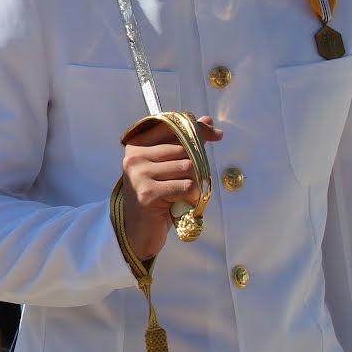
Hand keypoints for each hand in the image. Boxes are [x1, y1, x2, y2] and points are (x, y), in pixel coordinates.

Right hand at [118, 116, 220, 260]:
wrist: (137, 230)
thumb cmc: (155, 196)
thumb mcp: (167, 165)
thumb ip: (185, 142)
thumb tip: (208, 121)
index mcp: (136, 144)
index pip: (172, 126)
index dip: (198, 129)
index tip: (216, 135)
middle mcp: (134, 156)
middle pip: (185, 148)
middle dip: (196, 165)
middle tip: (189, 181)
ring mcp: (139, 175)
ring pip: (188, 167)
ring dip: (194, 183)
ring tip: (182, 194)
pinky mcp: (148, 193)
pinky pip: (186, 186)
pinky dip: (190, 196)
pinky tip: (179, 203)